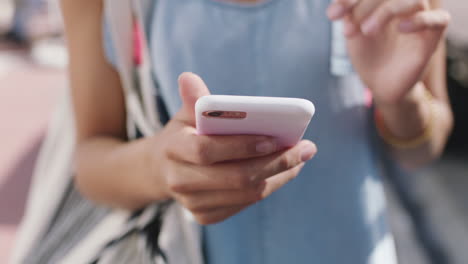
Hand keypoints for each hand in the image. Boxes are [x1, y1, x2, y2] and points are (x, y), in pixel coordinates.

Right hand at [150, 73, 316, 224]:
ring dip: (279, 176)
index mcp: (173, 149)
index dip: (241, 146)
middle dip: (276, 163)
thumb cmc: (183, 135)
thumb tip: (188, 78)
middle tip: (305, 149)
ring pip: (246, 193)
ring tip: (301, 158)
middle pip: (235, 177)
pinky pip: (245, 203)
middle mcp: (179, 181)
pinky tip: (285, 172)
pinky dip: (270, 186)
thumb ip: (194, 100)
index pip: (207, 151)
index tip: (274, 138)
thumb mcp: (185, 115)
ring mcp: (192, 203)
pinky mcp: (205, 216)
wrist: (163, 170)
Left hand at [327, 0, 449, 105]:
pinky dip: (420, 20)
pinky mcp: (432, 37)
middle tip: (349, 29)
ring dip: (387, 11)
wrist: (380, 85)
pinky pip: (439, 20)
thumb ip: (349, 14)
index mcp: (383, 1)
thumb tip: (337, 1)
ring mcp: (420, 18)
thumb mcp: (353, 33)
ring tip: (367, 31)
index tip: (333, 15)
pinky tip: (401, 28)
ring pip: (414, 0)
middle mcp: (403, 4)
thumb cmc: (369, 55)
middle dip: (365, 5)